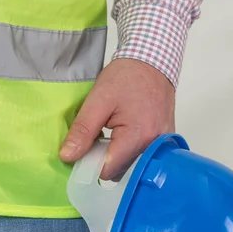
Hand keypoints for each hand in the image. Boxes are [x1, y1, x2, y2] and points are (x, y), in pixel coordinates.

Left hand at [59, 58, 175, 179]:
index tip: (83, 150)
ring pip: (131, 165)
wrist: (153, 60)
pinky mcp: (165, 140)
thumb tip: (68, 156)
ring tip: (112, 132)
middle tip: (98, 137)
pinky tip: (124, 132)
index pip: (108, 170)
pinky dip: (129, 149)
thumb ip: (83, 130)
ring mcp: (162, 144)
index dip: (91, 164)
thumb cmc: (126, 76)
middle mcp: (153, 146)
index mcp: (137, 137)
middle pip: (121, 170)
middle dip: (104, 160)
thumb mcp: (98, 100)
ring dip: (117, 155)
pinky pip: (142, 155)